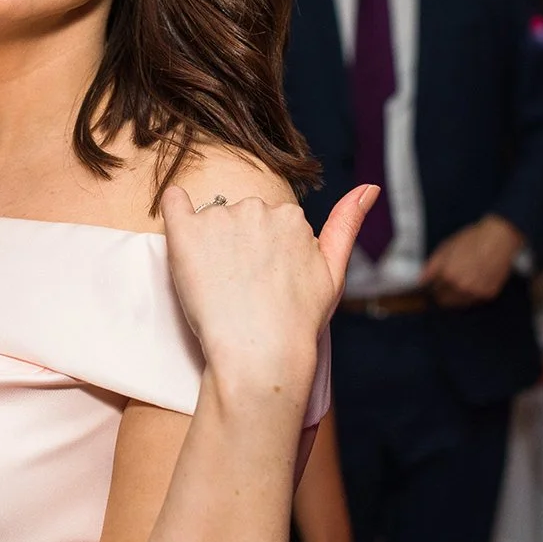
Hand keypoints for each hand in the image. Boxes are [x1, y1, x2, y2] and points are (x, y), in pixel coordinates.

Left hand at [160, 183, 377, 389]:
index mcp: (291, 216)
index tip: (263, 281)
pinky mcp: (186, 233)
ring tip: (219, 286)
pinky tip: (178, 216)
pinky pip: (173, 203)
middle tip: (240, 287)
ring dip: (210, 243)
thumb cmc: (297, 322)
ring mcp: (221, 219)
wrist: (259, 353)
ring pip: (211, 219)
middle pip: (241, 218)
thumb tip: (369, 188)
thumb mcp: (333, 273)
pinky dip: (174, 206)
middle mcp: (258, 208)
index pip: (269, 224)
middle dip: (238, 244)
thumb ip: (347, 224)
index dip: (264, 253)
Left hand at [420, 215, 524, 307]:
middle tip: (446, 283)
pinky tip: (473, 280)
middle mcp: (461, 286)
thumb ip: (431, 267)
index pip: (431, 292)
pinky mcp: (488, 294)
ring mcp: (475, 292)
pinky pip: (473, 300)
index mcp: (447, 274)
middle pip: (444, 301)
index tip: (432, 285)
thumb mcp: (445, 248)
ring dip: (456, 296)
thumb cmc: (473, 239)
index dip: (430, 288)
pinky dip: (471, 294)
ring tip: (461, 279)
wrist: (499, 238)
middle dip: (441, 294)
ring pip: (458, 304)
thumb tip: (421, 280)